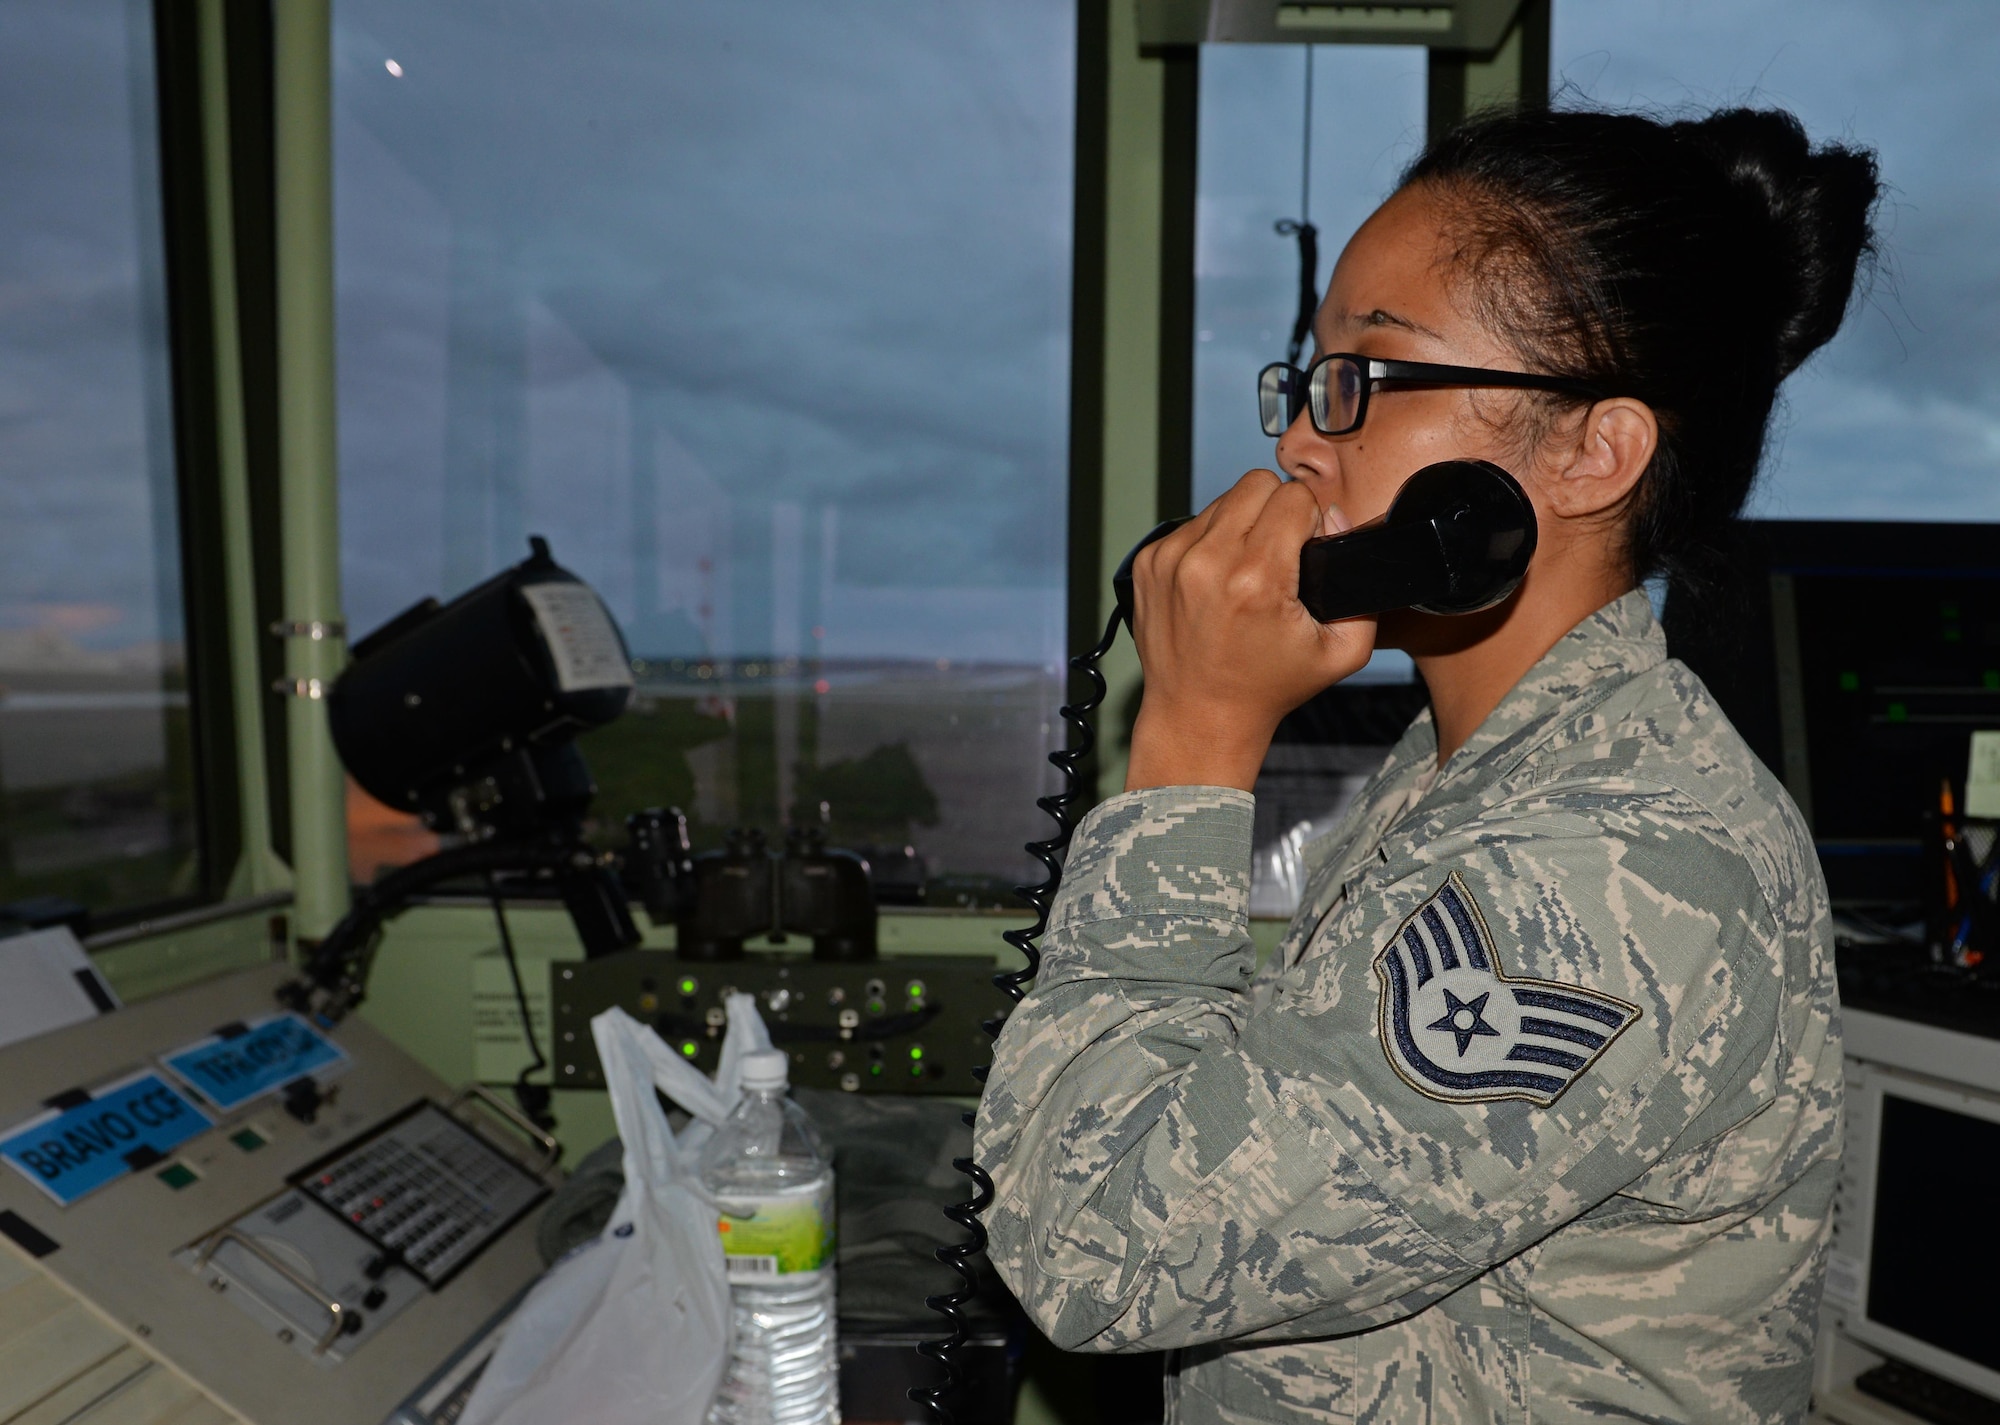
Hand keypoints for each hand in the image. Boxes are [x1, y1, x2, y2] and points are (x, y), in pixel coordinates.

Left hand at [1124, 472, 1376, 791]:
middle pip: (1257, 484)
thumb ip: (1360, 588)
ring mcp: (1169, 559)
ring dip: (1240, 524)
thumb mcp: (1342, 653)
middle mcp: (1206, 562)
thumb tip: (1335, 521)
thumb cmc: (1266, 687)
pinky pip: (1191, 524)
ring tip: (1245, 570)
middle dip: (1276, 510)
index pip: (1295, 496)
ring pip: (1222, 500)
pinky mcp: (1147, 562)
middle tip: (1279, 551)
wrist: (1198, 716)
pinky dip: (1208, 543)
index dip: (1310, 518)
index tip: (1306, 548)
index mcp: (1256, 579)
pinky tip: (1215, 580)